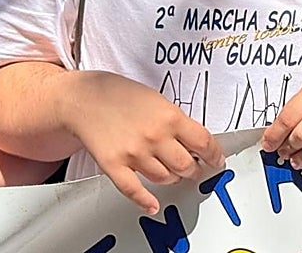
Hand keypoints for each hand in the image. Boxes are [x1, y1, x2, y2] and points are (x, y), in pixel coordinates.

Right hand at [61, 72, 223, 213]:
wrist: (84, 97)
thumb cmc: (121, 95)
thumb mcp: (159, 100)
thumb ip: (176, 121)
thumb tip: (195, 141)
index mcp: (171, 117)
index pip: (203, 142)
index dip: (214, 155)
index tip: (216, 160)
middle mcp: (155, 136)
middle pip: (186, 165)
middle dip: (194, 170)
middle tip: (195, 169)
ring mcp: (134, 153)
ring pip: (164, 178)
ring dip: (172, 179)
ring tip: (174, 174)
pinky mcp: (113, 165)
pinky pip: (133, 190)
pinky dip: (145, 200)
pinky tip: (152, 205)